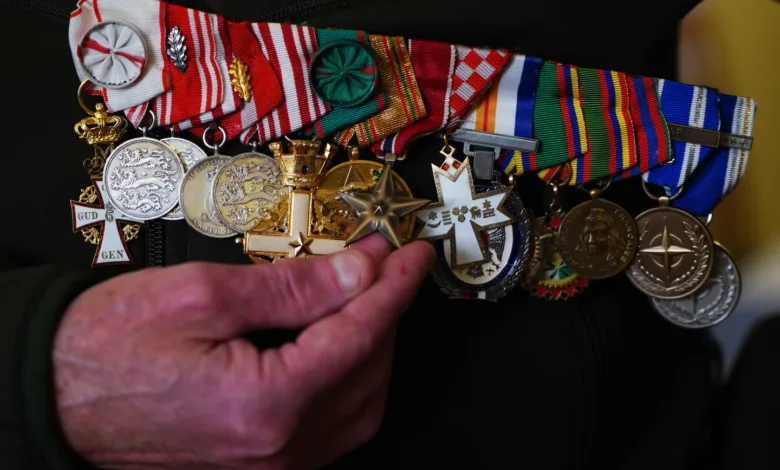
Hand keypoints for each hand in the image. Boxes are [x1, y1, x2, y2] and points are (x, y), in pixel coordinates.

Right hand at [54, 235, 433, 469]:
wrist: (55, 396)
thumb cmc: (108, 345)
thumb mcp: (202, 295)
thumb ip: (293, 286)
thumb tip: (358, 269)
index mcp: (267, 404)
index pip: (361, 334)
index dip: (394, 286)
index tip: (411, 254)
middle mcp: (278, 447)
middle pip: (369, 372)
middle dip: (385, 312)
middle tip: (383, 265)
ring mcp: (271, 465)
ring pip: (359, 405)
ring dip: (372, 347)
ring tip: (364, 297)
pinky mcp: (259, 464)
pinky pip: (331, 427)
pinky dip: (348, 380)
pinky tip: (337, 344)